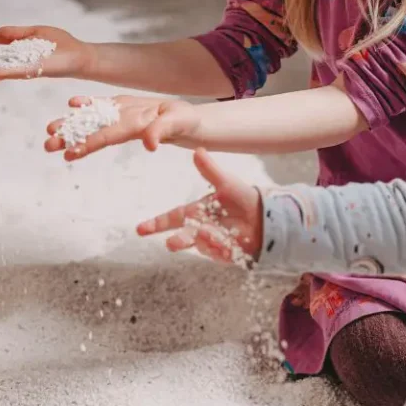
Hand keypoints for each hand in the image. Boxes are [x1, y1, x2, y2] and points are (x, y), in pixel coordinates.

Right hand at [0, 26, 91, 92]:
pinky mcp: (40, 69)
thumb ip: (16, 34)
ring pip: (1, 74)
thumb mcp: (36, 33)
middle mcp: (19, 67)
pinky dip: (6, 71)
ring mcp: (28, 69)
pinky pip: (19, 70)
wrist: (84, 55)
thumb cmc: (63, 45)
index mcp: (15, 60)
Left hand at [44, 95, 201, 160]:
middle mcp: (123, 124)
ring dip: (72, 124)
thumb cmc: (185, 122)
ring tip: (50, 130)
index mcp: (134, 129)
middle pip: (93, 132)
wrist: (187, 118)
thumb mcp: (176, 124)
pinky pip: (103, 105)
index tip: (69, 153)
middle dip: (70, 138)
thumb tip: (149, 144)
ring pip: (93, 120)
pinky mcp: (124, 106)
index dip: (88, 144)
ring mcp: (122, 115)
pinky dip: (87, 104)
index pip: (107, 138)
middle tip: (48, 145)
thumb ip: (161, 131)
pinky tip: (72, 104)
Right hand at [136, 149, 262, 263]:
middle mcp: (199, 228)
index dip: (156, 223)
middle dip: (178, 240)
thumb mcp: (226, 182)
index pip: (172, 217)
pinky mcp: (222, 254)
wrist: (265, 217)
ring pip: (202, 244)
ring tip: (218, 234)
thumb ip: (210, 170)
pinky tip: (232, 242)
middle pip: (182, 236)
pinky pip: (217, 253)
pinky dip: (223, 248)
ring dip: (208, 239)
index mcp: (196, 211)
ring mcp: (210, 243)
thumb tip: (197, 150)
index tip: (140, 229)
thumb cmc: (243, 198)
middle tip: (172, 243)